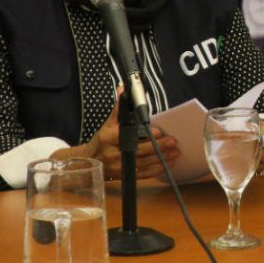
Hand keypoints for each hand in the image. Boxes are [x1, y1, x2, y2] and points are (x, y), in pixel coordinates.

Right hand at [53, 85, 179, 179]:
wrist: (89, 162)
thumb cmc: (101, 141)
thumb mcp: (107, 124)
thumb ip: (118, 108)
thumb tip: (123, 88)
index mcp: (108, 138)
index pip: (127, 136)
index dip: (143, 135)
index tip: (157, 132)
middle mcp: (113, 153)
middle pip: (138, 151)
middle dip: (157, 147)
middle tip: (172, 141)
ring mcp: (119, 167)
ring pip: (143, 163)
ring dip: (160, 159)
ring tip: (175, 152)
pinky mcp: (124, 176)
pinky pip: (142, 174)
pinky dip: (156, 170)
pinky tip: (167, 164)